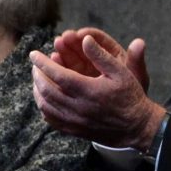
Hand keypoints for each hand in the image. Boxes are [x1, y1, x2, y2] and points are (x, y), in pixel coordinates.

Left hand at [30, 28, 164, 152]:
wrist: (136, 127)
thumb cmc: (130, 96)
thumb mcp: (121, 71)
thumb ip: (100, 55)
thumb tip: (85, 39)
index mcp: (88, 90)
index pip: (57, 74)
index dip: (42, 63)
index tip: (34, 54)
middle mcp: (78, 107)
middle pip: (46, 90)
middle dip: (37, 75)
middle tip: (35, 65)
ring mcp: (74, 121)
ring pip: (45, 106)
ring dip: (37, 91)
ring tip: (37, 79)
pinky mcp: (74, 130)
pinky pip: (51, 120)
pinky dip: (43, 107)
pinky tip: (44, 99)